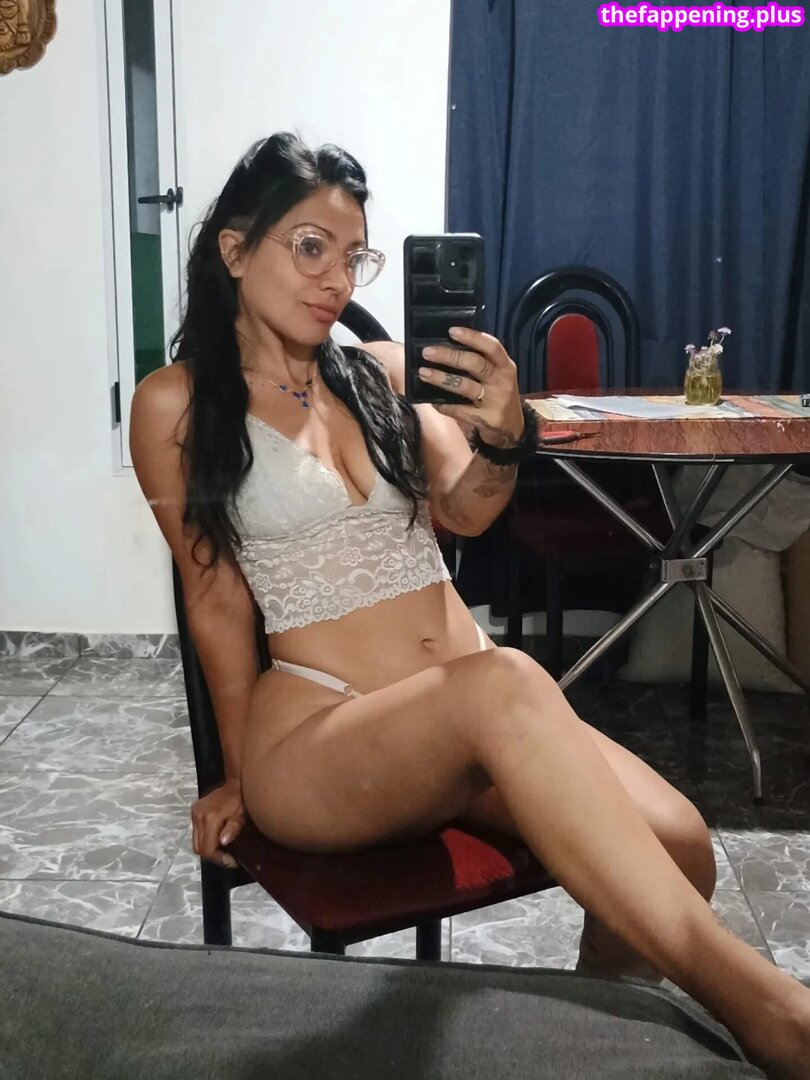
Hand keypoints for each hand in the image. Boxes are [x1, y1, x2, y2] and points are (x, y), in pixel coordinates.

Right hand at [190, 777, 245, 868]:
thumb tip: (222, 843)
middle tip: (228, 857)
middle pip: (199, 848)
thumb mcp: (242, 814)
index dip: (219, 859)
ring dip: (208, 848)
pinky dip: (205, 839)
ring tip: (224, 849)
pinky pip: (197, 832)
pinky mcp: (195, 811)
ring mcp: (195, 813)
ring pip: (196, 842)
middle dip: (213, 856)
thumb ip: (233, 828)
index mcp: (210, 818)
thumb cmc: (242, 798)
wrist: (235, 780)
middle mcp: (198, 816)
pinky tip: (218, 837)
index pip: (207, 849)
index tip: (232, 861)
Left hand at [418, 327, 524, 445]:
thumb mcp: (499, 375)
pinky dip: (444, 405)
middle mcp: (502, 381)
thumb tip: (448, 346)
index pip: (492, 346)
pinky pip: (459, 410)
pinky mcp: (486, 419)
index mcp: (506, 366)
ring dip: (442, 378)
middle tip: (427, 352)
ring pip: (465, 386)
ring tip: (423, 373)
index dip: (472, 337)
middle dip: (449, 356)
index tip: (451, 331)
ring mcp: (495, 401)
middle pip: (475, 364)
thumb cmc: (499, 394)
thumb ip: (482, 362)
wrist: (512, 428)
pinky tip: (431, 401)